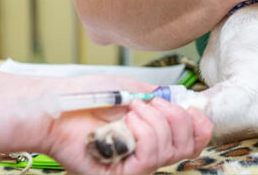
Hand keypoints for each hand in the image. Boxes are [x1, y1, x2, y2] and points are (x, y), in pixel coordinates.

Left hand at [39, 76, 212, 174]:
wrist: (57, 105)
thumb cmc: (88, 95)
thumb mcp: (134, 89)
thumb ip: (162, 98)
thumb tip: (188, 102)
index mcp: (152, 135)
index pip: (192, 142)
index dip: (200, 126)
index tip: (191, 107)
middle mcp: (145, 154)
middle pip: (187, 147)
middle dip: (177, 118)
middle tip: (152, 103)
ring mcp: (133, 166)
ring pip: (168, 151)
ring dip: (154, 121)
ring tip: (131, 109)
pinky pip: (148, 157)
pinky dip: (143, 132)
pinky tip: (126, 121)